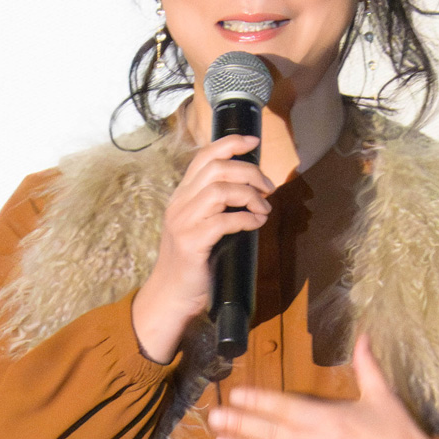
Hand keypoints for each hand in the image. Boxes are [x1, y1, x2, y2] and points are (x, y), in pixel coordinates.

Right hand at [131, 134, 274, 362]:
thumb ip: (216, 206)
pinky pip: (224, 221)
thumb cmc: (192, 262)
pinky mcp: (191, 242)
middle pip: (217, 168)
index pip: (205, 156)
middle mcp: (180, 203)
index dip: (231, 143)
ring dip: (250, 196)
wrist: (170, 295)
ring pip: (220, 190)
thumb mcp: (200, 225)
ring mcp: (183, 221)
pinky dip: (246, 219)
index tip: (254, 142)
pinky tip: (256, 224)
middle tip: (269, 188)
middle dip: (250, 172)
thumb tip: (252, 191)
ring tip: (263, 209)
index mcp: (182, 195)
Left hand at [208, 334, 438, 438]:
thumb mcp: (383, 396)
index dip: (259, 402)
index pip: (286, 408)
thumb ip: (367, 365)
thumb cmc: (398, 433)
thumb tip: (363, 335)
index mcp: (331, 419)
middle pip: (271, 434)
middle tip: (214, 418)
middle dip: (241, 425)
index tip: (236, 395)